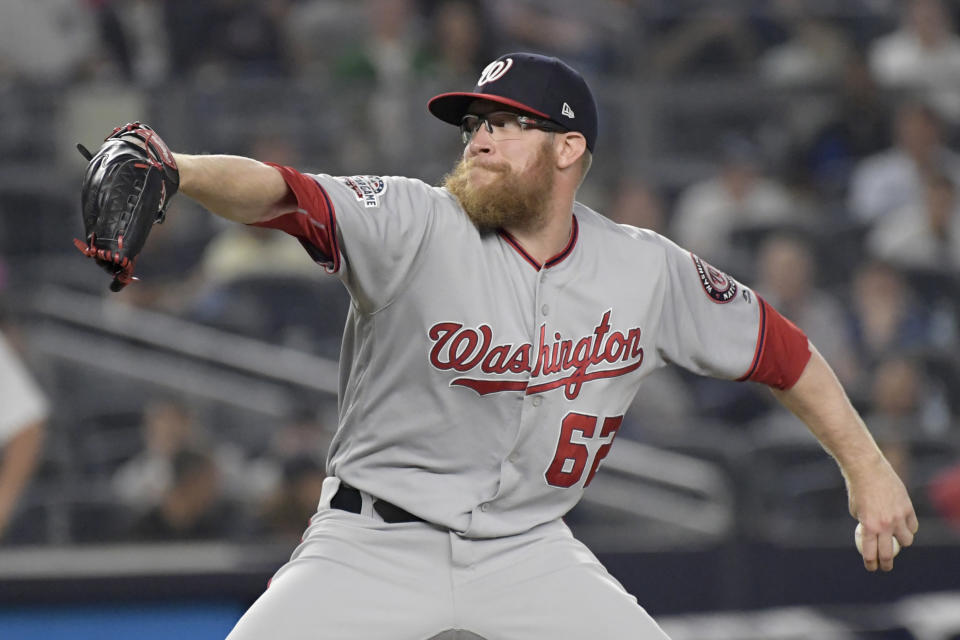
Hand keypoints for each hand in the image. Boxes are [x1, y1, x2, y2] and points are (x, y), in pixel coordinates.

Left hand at [844, 454, 918, 571]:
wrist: (867, 469)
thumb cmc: (857, 489)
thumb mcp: (856, 510)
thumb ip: (866, 525)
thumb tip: (871, 537)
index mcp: (869, 527)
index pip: (871, 554)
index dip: (871, 564)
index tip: (872, 567)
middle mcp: (885, 525)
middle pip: (889, 553)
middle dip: (886, 563)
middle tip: (885, 566)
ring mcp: (898, 517)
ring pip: (906, 541)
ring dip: (901, 543)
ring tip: (895, 541)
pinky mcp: (908, 508)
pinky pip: (913, 526)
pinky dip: (909, 528)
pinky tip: (904, 527)